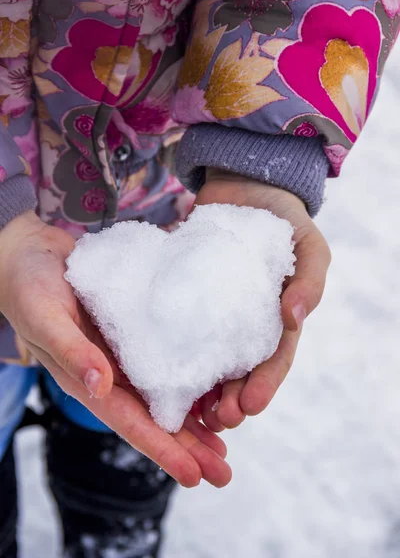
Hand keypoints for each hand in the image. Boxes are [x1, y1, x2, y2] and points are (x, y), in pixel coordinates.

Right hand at [0, 211, 231, 487]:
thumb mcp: (44, 315)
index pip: (129, 421)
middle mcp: (110, 373)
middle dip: (188, 448)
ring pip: (164, 395)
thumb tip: (101, 386)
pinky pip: (167, 358)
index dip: (160, 449)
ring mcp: (124, 353)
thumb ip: (69, 350)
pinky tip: (212, 388)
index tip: (193, 475)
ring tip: (224, 445)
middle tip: (224, 474)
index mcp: (87, 378)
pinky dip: (189, 377)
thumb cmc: (29, 286)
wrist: (32, 254)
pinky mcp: (135, 329)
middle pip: (153, 418)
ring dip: (194, 421)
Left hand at [194, 169, 330, 430]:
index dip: (264, 385)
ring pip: (207, 356)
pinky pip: (178, 324)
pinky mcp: (187, 294)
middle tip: (217, 420)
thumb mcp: (310, 246)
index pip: (273, 359)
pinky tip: (160, 366)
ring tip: (190, 410)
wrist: (247, 187)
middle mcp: (244, 322)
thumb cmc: (285, 220)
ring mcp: (214, 310)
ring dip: (201, 386)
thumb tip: (295, 317)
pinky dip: (172, 348)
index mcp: (277, 319)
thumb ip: (309, 279)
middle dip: (230, 398)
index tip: (250, 407)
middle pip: (238, 368)